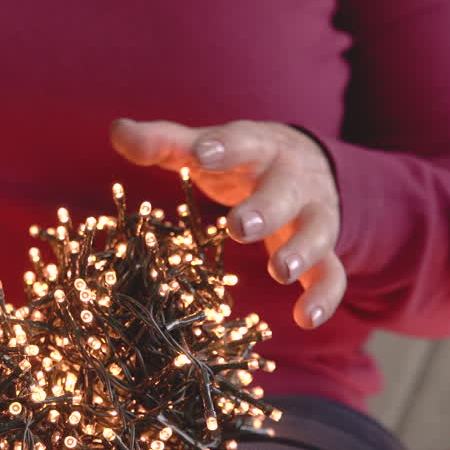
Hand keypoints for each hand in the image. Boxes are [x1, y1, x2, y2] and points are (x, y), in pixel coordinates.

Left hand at [110, 118, 343, 328]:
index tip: (201, 153)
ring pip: (317, 230)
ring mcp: (313, 214)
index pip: (242, 142)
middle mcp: (292, 179)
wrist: (307, 163)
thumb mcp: (207, 146)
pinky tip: (306, 319)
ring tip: (280, 272)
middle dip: (264, 207)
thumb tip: (118, 131)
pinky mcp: (324, 249)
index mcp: (258, 147)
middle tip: (240, 224)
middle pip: (284, 191)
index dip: (223, 146)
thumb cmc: (241, 158)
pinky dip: (324, 296)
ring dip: (302, 251)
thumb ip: (165, 143)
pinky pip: (332, 273)